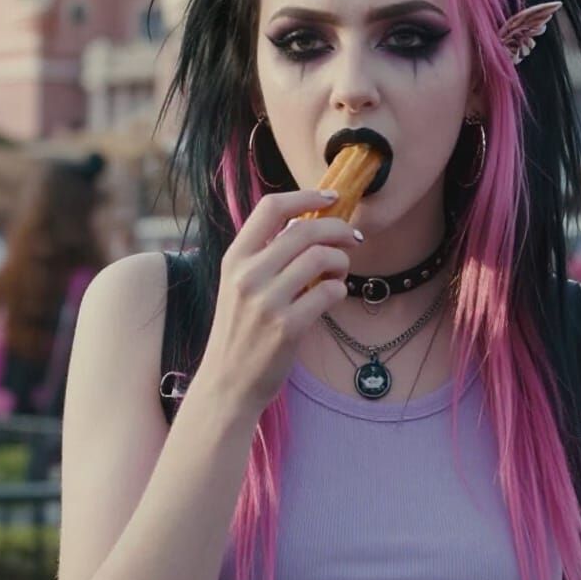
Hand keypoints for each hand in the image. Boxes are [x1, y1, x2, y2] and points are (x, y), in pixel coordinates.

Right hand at [196, 188, 359, 414]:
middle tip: (353, 238)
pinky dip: (339, 289)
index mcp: (234, 259)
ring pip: (322, 258)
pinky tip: (334, 295)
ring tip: (340, 272)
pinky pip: (329, 293)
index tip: (331, 198)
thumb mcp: (238, 286)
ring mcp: (267, 302)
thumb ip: (264, 256)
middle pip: (305, 230)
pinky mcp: (287, 328)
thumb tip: (306, 225)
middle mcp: (247, 276)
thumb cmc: (239, 332)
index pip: (271, 208)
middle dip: (339, 229)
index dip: (306, 196)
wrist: (227, 384)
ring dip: (342, 261)